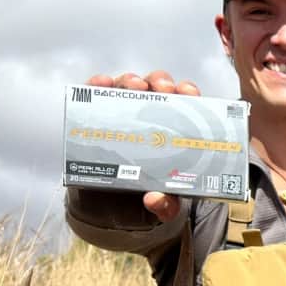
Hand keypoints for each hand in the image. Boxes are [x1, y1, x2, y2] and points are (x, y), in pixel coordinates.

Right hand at [85, 70, 200, 222]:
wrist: (118, 204)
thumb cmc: (150, 193)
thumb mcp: (166, 204)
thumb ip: (166, 205)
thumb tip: (154, 200)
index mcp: (176, 127)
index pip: (186, 103)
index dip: (188, 92)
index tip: (188, 93)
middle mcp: (152, 114)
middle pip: (158, 87)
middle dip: (161, 82)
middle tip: (162, 89)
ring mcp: (125, 112)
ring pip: (129, 85)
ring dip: (132, 80)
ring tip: (135, 86)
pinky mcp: (98, 115)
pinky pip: (97, 94)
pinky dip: (99, 84)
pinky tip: (101, 84)